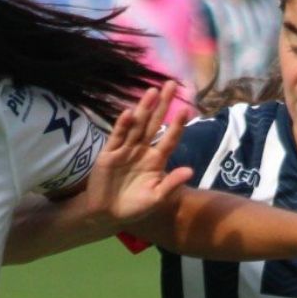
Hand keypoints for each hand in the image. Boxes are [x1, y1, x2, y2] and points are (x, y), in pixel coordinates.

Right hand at [80, 82, 194, 227]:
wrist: (106, 213)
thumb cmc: (134, 206)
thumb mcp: (156, 199)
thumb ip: (171, 184)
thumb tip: (190, 170)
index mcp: (156, 160)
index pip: (170, 139)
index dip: (177, 125)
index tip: (186, 109)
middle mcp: (142, 149)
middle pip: (154, 124)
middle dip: (162, 105)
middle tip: (171, 84)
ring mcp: (126, 149)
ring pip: (137, 125)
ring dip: (144, 109)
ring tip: (152, 92)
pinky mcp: (109, 152)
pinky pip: (118, 136)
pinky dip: (123, 125)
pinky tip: (130, 113)